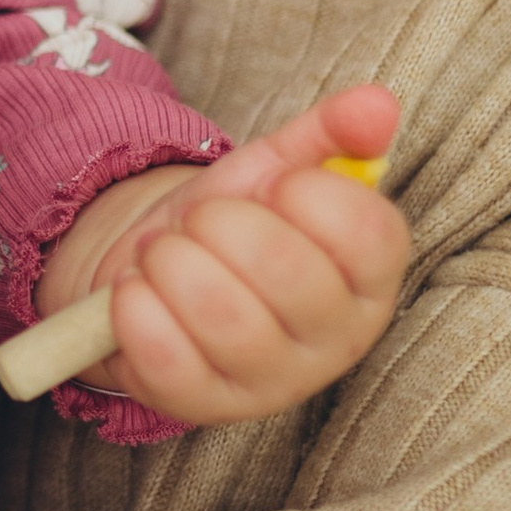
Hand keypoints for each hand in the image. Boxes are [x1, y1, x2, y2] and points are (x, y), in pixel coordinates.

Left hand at [35, 85, 407, 424]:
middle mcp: (336, 340)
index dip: (305, 194)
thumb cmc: (232, 224)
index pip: (367, 234)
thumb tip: (377, 103)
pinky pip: (167, 357)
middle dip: (220, 223)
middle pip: (287, 272)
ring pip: (223, 317)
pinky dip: (135, 307)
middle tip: (199, 219)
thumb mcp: (278, 167)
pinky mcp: (206, 407)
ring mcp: (273, 383)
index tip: (271, 186)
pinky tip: (134, 289)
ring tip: (164, 252)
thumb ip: (330, 133)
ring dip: (172, 261)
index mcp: (371, 279)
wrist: (155, 273)